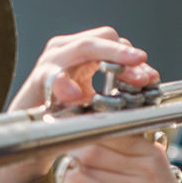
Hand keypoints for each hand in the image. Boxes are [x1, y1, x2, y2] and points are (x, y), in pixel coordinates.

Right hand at [0, 28, 158, 182]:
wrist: (30, 143)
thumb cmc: (63, 120)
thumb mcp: (95, 101)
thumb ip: (118, 87)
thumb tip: (149, 77)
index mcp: (81, 53)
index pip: (114, 42)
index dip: (133, 57)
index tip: (151, 76)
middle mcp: (66, 51)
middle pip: (102, 39)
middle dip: (125, 56)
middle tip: (143, 72)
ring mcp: (50, 63)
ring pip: (83, 48)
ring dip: (106, 58)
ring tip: (125, 75)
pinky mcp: (36, 82)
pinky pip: (51, 77)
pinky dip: (64, 84)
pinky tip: (76, 95)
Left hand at [59, 134, 181, 182]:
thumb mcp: (154, 178)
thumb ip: (130, 159)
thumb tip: (94, 145)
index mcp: (152, 154)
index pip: (112, 130)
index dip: (87, 133)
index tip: (72, 139)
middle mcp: (146, 166)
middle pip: (96, 145)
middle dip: (73, 151)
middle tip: (62, 159)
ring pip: (89, 164)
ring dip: (70, 168)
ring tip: (64, 174)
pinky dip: (73, 182)